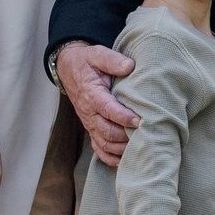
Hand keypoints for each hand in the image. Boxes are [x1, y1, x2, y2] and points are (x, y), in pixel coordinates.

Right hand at [57, 42, 139, 165]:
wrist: (69, 69)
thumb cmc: (87, 62)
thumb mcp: (97, 54)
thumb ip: (113, 60)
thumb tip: (130, 66)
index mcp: (92, 94)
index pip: (108, 109)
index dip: (123, 117)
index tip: (139, 120)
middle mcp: (89, 112)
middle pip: (106, 130)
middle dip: (125, 136)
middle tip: (145, 135)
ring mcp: (89, 122)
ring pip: (103, 142)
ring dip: (121, 148)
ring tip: (140, 147)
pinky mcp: (91, 128)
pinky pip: (98, 147)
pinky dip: (110, 157)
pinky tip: (124, 160)